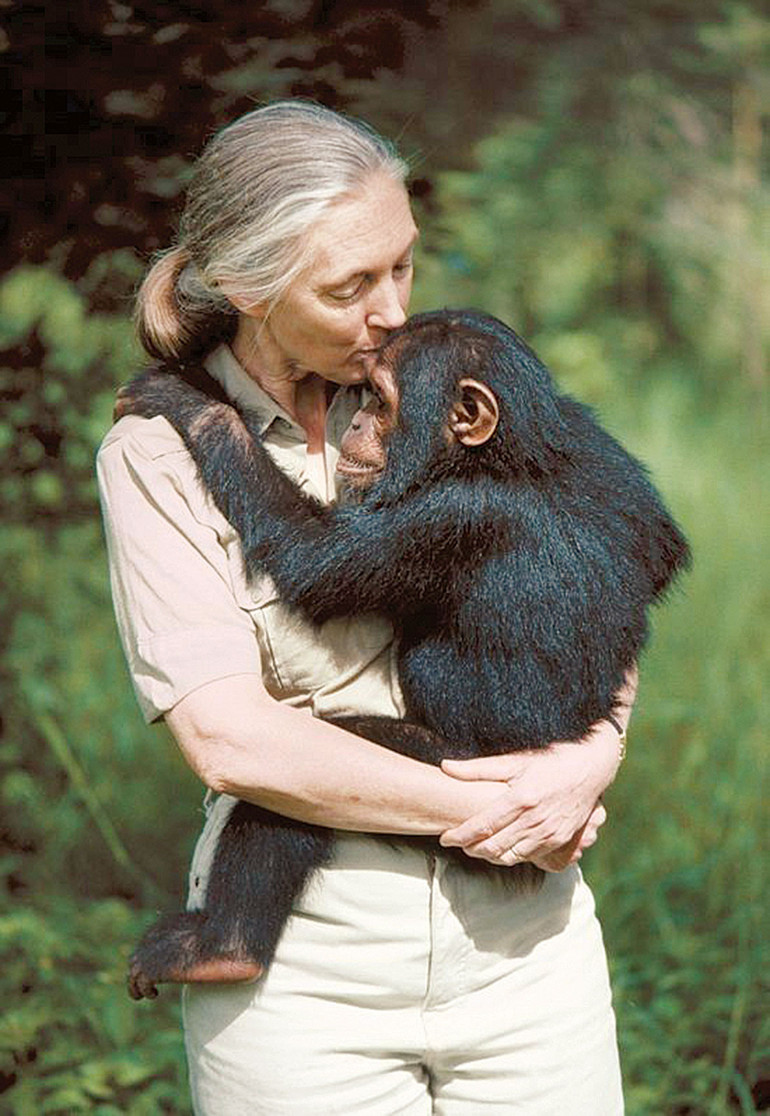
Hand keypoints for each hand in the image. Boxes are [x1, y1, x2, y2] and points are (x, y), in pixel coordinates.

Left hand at [439, 722, 621, 867]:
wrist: (592, 767)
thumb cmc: (550, 759)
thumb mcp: (515, 760)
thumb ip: (478, 768)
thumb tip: (445, 766)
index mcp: (520, 799)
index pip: (482, 826)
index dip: (460, 835)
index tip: (444, 837)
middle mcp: (534, 820)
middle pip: (492, 847)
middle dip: (470, 849)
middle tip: (456, 842)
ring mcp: (549, 833)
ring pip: (509, 856)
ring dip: (488, 856)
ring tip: (474, 846)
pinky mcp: (559, 840)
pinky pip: (528, 856)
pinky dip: (510, 856)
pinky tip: (501, 847)